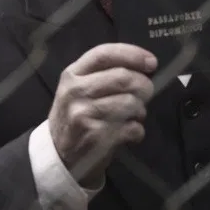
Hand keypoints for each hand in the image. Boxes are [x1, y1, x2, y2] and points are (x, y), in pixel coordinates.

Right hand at [48, 43, 156, 188]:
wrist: (58, 155)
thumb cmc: (75, 116)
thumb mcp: (77, 89)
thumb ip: (103, 73)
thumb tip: (143, 66)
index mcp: (72, 75)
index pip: (104, 54)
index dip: (132, 54)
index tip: (151, 62)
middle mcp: (76, 92)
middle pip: (123, 78)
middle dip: (144, 85)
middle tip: (146, 93)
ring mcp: (85, 115)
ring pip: (131, 102)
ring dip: (140, 110)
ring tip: (133, 115)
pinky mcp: (97, 138)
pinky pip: (133, 127)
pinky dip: (138, 131)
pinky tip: (129, 132)